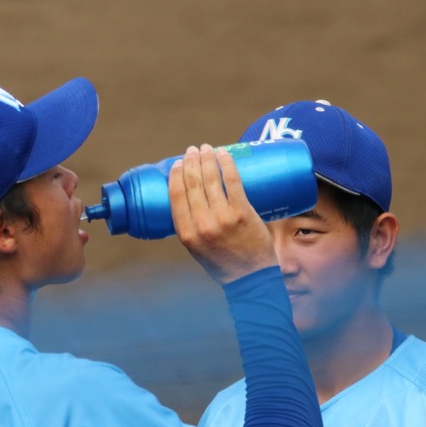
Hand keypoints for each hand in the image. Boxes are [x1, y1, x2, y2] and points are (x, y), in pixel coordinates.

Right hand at [168, 144, 276, 284]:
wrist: (249, 277)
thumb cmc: (222, 262)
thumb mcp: (196, 248)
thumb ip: (192, 226)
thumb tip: (191, 198)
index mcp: (186, 233)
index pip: (176, 196)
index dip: (176, 175)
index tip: (179, 163)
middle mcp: (202, 224)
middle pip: (192, 184)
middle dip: (192, 161)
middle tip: (193, 151)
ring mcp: (223, 218)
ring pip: (211, 179)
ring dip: (208, 158)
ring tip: (207, 149)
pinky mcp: (243, 213)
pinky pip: (232, 181)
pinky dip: (227, 164)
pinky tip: (224, 154)